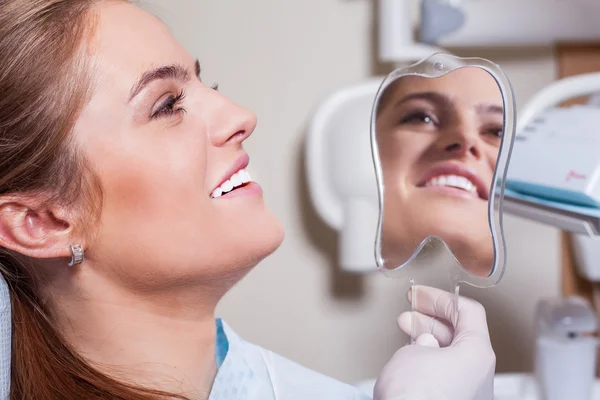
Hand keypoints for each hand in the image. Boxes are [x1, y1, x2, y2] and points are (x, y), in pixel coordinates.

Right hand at [373, 285, 495, 399]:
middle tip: (410, 310)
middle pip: (461, 334)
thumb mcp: (413, 352)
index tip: (421, 294)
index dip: (440, 298)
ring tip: (406, 332)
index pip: (468, 311)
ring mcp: (471, 393)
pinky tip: (411, 360)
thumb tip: (426, 345)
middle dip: (431, 319)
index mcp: (478, 353)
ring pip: (453, 356)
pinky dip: (430, 363)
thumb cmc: (415, 395)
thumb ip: (423, 341)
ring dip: (428, 340)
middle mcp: (482, 375)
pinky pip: (448, 377)